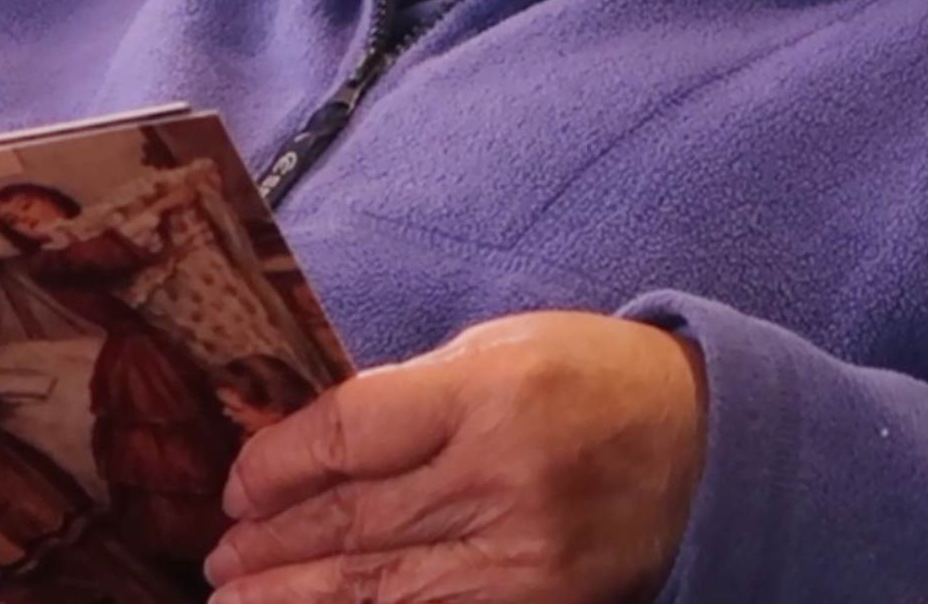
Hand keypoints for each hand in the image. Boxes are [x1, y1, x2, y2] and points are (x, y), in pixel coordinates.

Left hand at [203, 311, 707, 603]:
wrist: (708, 447)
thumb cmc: (593, 381)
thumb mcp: (500, 349)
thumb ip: (408, 397)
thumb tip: (306, 447)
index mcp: (488, 389)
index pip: (347, 432)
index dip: (275, 465)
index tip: (237, 486)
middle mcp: (503, 476)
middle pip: (352, 521)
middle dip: (269, 545)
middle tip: (219, 559)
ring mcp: (524, 556)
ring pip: (377, 590)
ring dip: (293, 600)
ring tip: (236, 601)